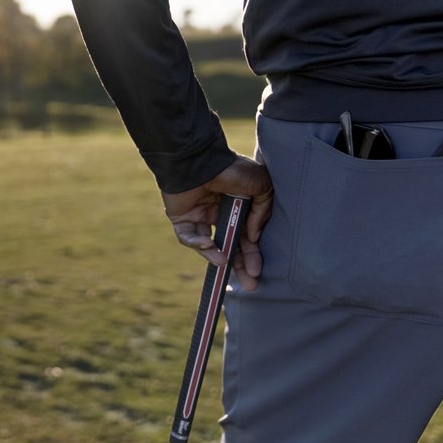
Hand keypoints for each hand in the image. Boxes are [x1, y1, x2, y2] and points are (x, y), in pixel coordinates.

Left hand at [162, 155, 273, 289]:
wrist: (201, 159)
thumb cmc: (232, 169)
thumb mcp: (262, 186)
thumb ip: (262, 212)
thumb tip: (253, 237)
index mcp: (237, 207)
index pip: (245, 238)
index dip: (252, 254)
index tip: (257, 270)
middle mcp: (218, 213)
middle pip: (229, 246)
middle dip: (240, 265)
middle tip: (250, 284)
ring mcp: (199, 216)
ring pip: (207, 246)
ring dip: (216, 257)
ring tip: (226, 265)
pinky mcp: (181, 218)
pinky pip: (187, 236)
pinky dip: (197, 243)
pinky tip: (208, 246)